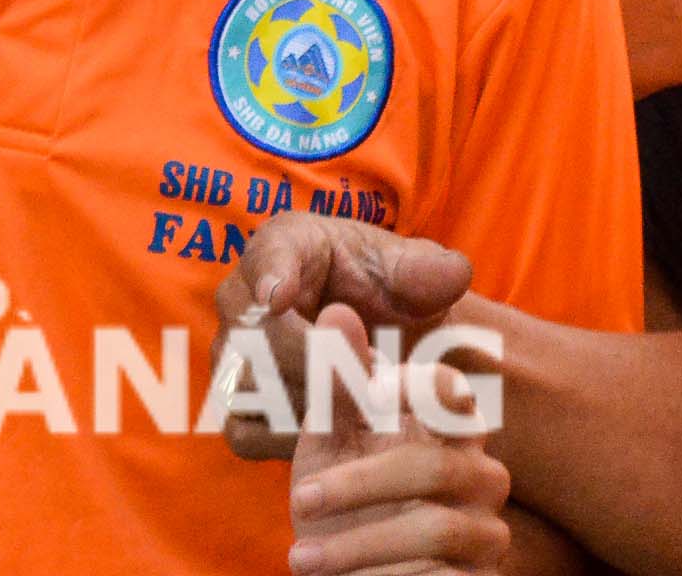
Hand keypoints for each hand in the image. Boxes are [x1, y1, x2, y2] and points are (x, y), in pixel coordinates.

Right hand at [212, 215, 473, 460]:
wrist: (388, 338)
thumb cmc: (396, 289)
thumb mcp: (422, 275)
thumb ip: (437, 272)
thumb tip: (452, 275)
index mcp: (286, 244)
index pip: (267, 254)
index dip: (270, 274)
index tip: (279, 296)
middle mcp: (242, 299)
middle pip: (259, 334)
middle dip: (319, 358)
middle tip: (374, 373)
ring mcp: (229, 356)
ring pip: (252, 387)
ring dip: (312, 400)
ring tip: (370, 402)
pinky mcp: (234, 409)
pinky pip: (249, 432)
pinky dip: (292, 437)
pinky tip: (341, 429)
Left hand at [288, 303, 512, 574]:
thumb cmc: (346, 498)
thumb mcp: (331, 443)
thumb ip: (337, 384)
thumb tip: (335, 310)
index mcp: (449, 428)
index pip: (450, 391)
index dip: (408, 389)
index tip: (357, 401)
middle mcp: (480, 475)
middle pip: (437, 465)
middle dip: (362, 483)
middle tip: (299, 500)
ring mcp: (484, 531)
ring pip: (437, 529)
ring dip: (360, 544)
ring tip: (300, 560)